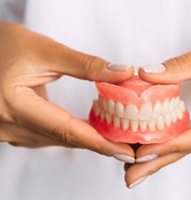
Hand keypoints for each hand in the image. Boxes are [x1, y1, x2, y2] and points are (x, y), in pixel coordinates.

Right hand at [0, 21, 134, 161]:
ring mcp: (7, 131)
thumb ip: (86, 65)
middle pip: (63, 138)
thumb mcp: (46, 51)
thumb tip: (122, 73)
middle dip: (98, 143)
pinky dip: (70, 134)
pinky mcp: (12, 130)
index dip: (99, 142)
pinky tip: (86, 130)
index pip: (66, 129)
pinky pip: (47, 137)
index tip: (125, 150)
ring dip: (85, 139)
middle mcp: (7, 125)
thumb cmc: (5, 46)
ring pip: (56, 140)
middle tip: (127, 145)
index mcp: (13, 104)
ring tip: (113, 137)